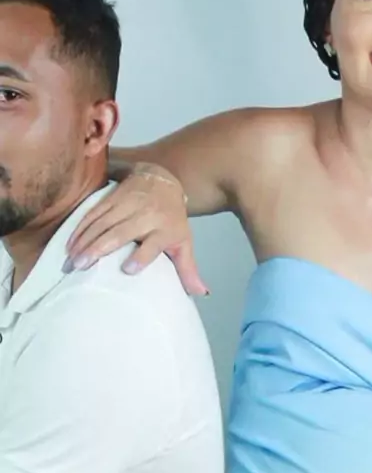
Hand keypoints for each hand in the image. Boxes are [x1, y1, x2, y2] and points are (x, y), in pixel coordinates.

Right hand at [64, 164, 207, 295]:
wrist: (165, 179)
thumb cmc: (173, 220)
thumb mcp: (184, 242)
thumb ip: (188, 269)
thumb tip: (201, 293)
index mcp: (165, 229)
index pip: (153, 244)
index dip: (141, 256)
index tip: (128, 270)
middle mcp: (145, 215)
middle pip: (120, 233)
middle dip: (98, 249)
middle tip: (80, 267)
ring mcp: (127, 203)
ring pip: (102, 222)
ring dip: (83, 240)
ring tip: (70, 259)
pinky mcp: (113, 196)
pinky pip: (93, 212)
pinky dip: (80, 227)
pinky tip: (69, 242)